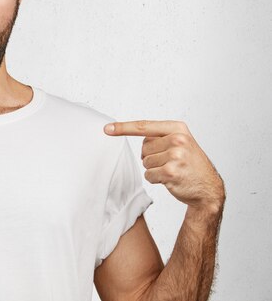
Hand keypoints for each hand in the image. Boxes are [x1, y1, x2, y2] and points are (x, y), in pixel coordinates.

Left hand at [104, 120, 224, 213]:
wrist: (209, 188)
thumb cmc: (190, 164)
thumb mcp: (181, 142)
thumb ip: (160, 136)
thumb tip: (128, 132)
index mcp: (178, 128)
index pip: (144, 126)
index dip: (123, 127)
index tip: (107, 128)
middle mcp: (178, 139)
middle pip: (143, 148)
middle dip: (151, 157)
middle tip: (169, 162)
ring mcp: (175, 155)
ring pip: (145, 162)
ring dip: (154, 169)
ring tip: (172, 170)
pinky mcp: (171, 171)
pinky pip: (149, 174)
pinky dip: (156, 179)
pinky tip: (171, 179)